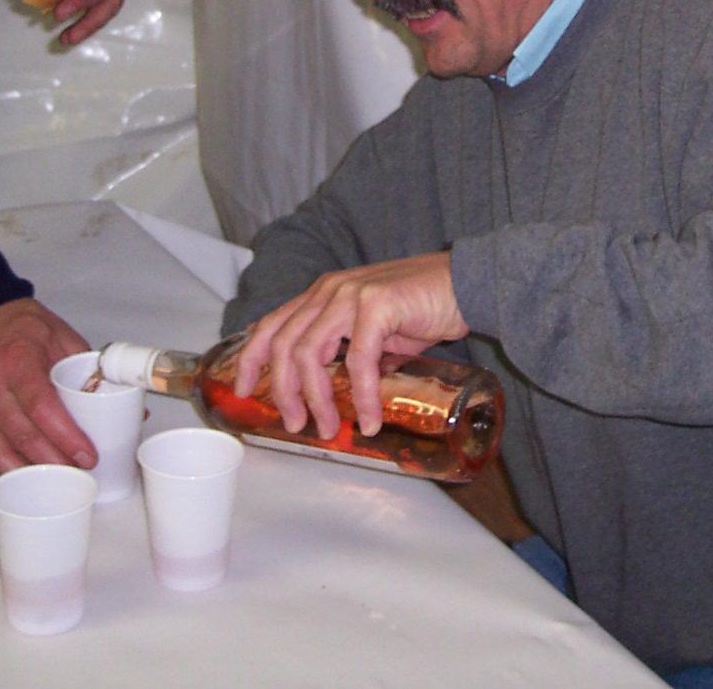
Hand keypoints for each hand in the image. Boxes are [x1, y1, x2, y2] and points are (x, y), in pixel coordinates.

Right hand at [0, 297, 93, 472]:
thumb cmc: (27, 329)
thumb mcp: (62, 338)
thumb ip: (90, 372)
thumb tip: (130, 407)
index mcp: (18, 360)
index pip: (41, 407)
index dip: (65, 436)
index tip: (88, 455)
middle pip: (24, 435)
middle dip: (56, 460)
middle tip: (83, 470)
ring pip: (3, 450)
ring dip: (34, 470)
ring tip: (62, 476)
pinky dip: (9, 468)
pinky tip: (31, 475)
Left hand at [234, 252, 465, 439]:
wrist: (468, 284)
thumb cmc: (425, 307)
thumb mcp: (375, 328)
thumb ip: (352, 349)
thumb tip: (340, 392)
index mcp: (324, 293)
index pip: (272, 323)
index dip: (252, 358)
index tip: (244, 390)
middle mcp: (330, 290)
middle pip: (284, 344)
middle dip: (283, 391)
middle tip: (295, 425)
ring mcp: (351, 294)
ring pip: (311, 354)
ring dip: (316, 398)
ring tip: (327, 428)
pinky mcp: (377, 306)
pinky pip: (358, 361)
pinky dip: (361, 395)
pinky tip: (367, 419)